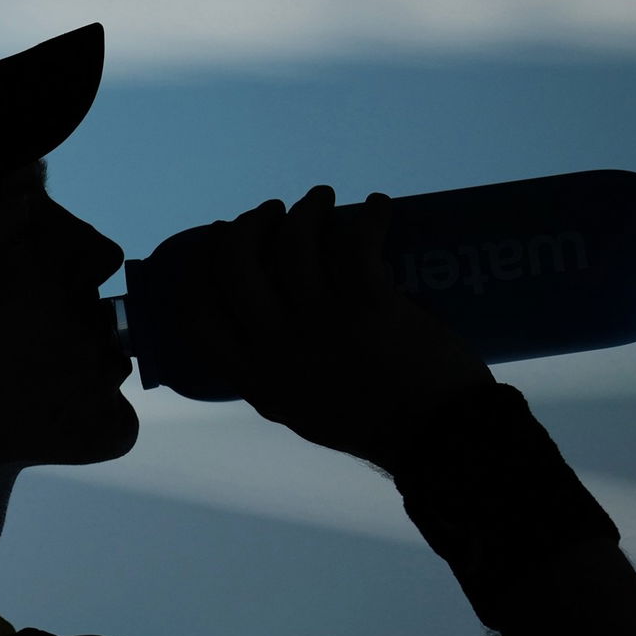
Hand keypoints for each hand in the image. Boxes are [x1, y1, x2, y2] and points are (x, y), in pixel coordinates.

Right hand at [202, 184, 492, 466]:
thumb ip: (274, 377)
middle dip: (248, 225)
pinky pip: (355, 238)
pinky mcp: (365, 302)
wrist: (436, 437)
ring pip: (293, 238)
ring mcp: (318, 323)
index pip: (198, 314)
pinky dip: (370, 214)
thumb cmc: (373, 425)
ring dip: (307, 208)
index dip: (200, 266)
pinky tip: (379, 206)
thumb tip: (263, 328)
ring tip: (323, 199)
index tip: (216, 238)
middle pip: (236, 262)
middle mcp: (275, 347)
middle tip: (271, 212)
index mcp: (255, 378)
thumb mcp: (301, 410)